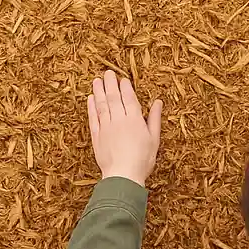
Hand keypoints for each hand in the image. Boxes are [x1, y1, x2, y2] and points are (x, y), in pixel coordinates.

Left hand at [87, 70, 162, 187]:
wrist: (123, 176)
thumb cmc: (142, 159)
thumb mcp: (154, 138)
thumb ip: (154, 119)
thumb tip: (158, 102)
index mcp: (134, 119)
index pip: (129, 98)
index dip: (125, 87)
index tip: (123, 79)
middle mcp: (119, 120)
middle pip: (113, 98)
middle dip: (110, 84)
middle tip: (107, 72)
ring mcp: (106, 127)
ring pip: (101, 105)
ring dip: (98, 91)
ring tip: (97, 80)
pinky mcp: (97, 136)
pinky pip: (93, 118)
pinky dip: (91, 107)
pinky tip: (91, 99)